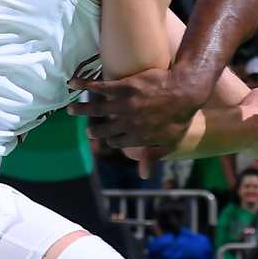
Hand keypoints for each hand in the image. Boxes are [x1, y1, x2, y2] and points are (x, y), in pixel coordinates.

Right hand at [69, 67, 204, 153]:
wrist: (185, 90)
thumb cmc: (181, 116)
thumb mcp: (170, 142)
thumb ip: (154, 156)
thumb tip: (143, 175)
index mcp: (136, 137)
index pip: (117, 142)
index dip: (111, 141)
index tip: (108, 138)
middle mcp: (126, 123)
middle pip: (103, 129)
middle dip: (94, 131)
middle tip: (88, 129)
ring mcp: (123, 105)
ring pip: (96, 109)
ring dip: (81, 110)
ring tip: (71, 110)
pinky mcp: (123, 87)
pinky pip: (99, 87)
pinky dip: (84, 85)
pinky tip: (73, 83)